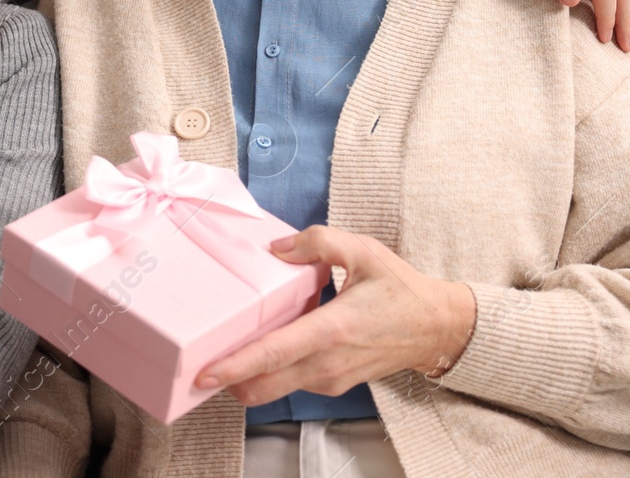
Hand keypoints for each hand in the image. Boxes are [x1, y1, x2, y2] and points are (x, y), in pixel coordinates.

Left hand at [195, 227, 475, 403]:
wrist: (435, 328)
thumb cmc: (400, 288)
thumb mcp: (363, 251)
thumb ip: (318, 242)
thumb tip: (276, 249)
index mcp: (332, 329)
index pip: (275, 353)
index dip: (237, 365)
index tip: (205, 373)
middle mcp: (327, 362)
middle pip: (265, 384)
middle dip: (228, 381)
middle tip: (194, 367)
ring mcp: (331, 378)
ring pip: (276, 387)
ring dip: (248, 376)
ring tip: (223, 352)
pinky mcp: (334, 384)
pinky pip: (292, 382)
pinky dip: (272, 371)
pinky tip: (265, 346)